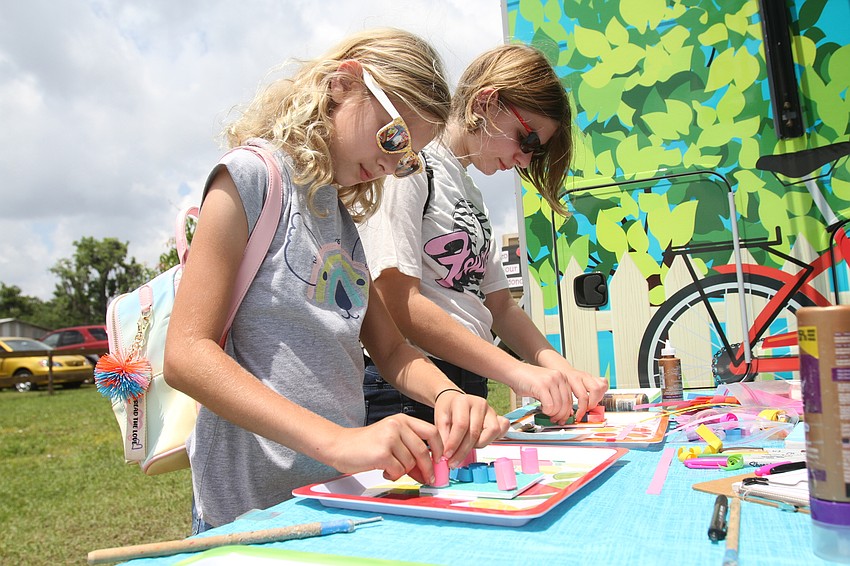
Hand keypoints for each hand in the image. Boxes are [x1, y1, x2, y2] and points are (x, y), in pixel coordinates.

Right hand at [327, 414, 442, 484]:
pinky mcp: (382, 453)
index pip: (431, 432)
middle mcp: (397, 425)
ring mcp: (389, 438)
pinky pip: (398, 471)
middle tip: (428, 479)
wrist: (340, 446)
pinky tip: (384, 470)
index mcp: (402, 420)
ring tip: (390, 468)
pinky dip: (393, 475)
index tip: (440, 462)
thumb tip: (430, 470)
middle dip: (427, 469)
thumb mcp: (392, 439)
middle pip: (423, 451)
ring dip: (403, 472)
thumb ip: (411, 449)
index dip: (439, 449)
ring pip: (410, 463)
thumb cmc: (367, 445)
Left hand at [433, 390, 509, 467]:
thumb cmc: (448, 410)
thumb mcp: (440, 419)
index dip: (454, 442)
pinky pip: (502, 430)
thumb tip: (446, 454)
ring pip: (491, 432)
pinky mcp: (498, 417)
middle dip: (463, 451)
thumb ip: (443, 435)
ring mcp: (490, 410)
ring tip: (466, 448)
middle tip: (453, 462)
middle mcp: (479, 403)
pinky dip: (492, 439)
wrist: (455, 401)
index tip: (447, 455)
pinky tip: (479, 443)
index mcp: (463, 401)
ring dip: (478, 445)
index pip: (461, 425)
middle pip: (475, 432)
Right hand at [507, 362, 607, 423]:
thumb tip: (563, 412)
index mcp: (562, 378)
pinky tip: (541, 408)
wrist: (514, 371)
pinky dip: (546, 411)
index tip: (562, 418)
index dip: (566, 412)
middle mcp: (559, 377)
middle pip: (566, 404)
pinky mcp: (542, 386)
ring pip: (558, 407)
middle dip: (560, 416)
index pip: (571, 400)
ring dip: (552, 414)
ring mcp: (551, 381)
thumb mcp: (546, 386)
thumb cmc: (527, 380)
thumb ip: (555, 396)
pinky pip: (549, 406)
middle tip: (554, 420)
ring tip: (546, 414)